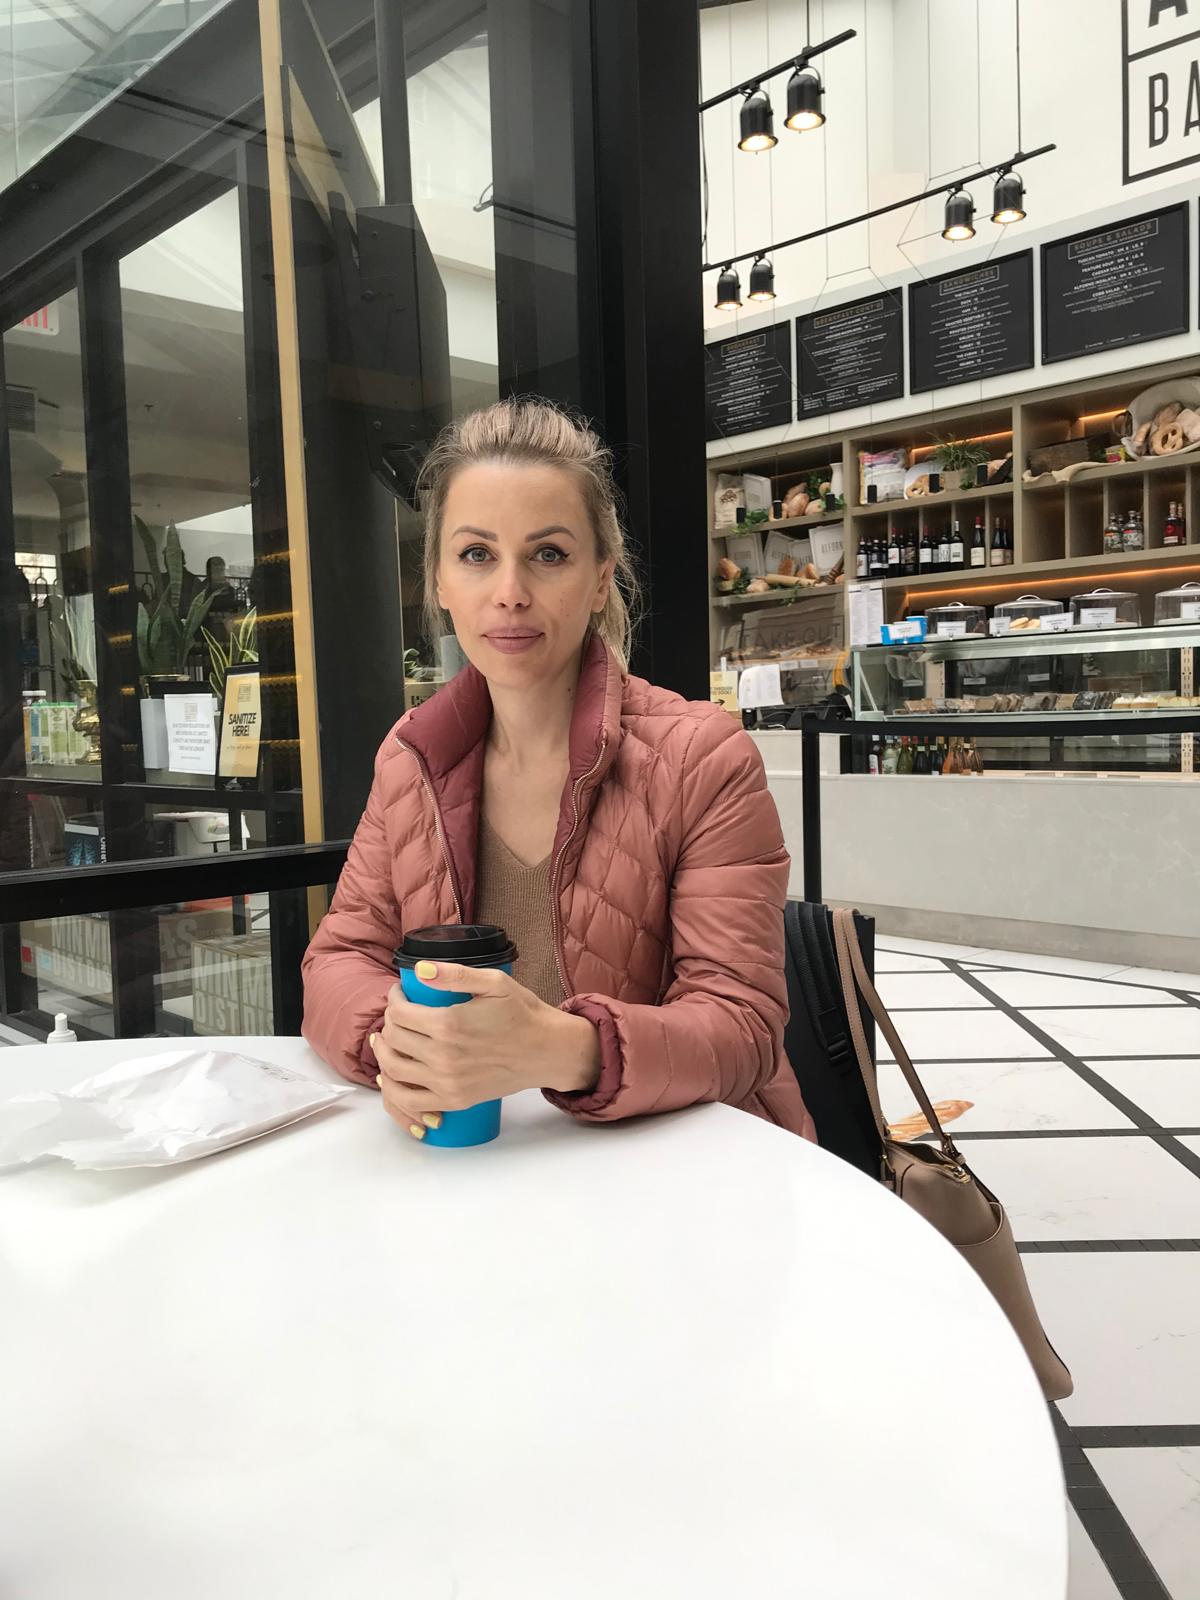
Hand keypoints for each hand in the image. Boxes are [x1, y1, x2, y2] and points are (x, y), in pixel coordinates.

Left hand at [369, 960, 600, 1138]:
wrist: (547, 1051)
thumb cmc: (523, 1013)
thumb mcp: (494, 982)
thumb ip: (455, 975)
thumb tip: (421, 970)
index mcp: (448, 1024)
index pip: (400, 1013)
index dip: (394, 999)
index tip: (400, 993)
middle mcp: (443, 1057)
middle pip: (393, 1040)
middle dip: (389, 1023)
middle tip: (397, 1014)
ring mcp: (447, 1083)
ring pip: (394, 1071)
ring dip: (383, 1054)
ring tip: (385, 1042)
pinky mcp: (454, 1100)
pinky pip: (410, 1101)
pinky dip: (393, 1090)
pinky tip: (391, 1076)